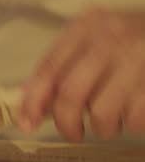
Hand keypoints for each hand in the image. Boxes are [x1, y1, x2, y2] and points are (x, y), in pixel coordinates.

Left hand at [19, 9, 144, 141]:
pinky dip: (130, 125)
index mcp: (85, 27)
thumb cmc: (129, 43)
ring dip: (102, 128)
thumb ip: (62, 65)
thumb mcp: (94, 41)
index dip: (33, 101)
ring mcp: (136, 59)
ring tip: (112, 121)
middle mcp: (109, 39)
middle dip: (66, 123)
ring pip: (100, 112)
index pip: (48, 69)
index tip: (27, 124)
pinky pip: (132, 120)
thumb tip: (29, 101)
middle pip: (70, 93)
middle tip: (73, 134)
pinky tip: (134, 112)